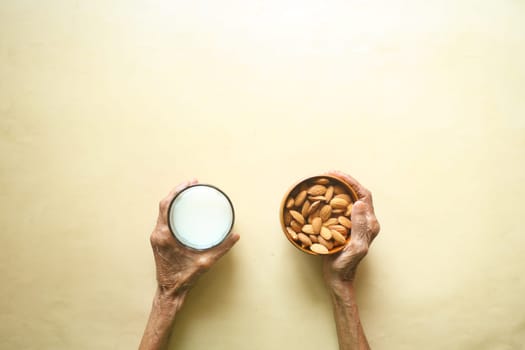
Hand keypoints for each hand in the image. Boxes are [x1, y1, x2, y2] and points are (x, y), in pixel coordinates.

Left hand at [150, 179, 239, 299]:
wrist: (170, 292)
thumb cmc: (184, 278)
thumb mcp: (205, 262)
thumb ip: (221, 248)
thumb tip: (235, 235)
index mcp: (164, 236)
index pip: (166, 206)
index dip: (176, 191)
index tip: (189, 183)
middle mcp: (157, 234)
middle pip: (164, 205)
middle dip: (177, 192)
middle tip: (191, 183)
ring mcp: (156, 238)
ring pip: (162, 212)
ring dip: (173, 200)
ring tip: (187, 192)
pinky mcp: (158, 241)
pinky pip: (163, 220)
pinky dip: (171, 210)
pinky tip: (181, 208)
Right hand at [323, 171, 379, 286]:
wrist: (339, 279)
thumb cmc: (347, 266)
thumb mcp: (355, 247)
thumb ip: (359, 226)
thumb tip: (360, 203)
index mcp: (370, 224)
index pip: (364, 195)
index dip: (351, 182)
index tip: (335, 174)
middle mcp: (365, 221)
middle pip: (357, 194)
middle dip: (344, 181)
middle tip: (327, 173)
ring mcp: (356, 224)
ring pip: (349, 200)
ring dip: (338, 188)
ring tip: (323, 181)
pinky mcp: (346, 227)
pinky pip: (341, 208)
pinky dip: (332, 199)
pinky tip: (321, 197)